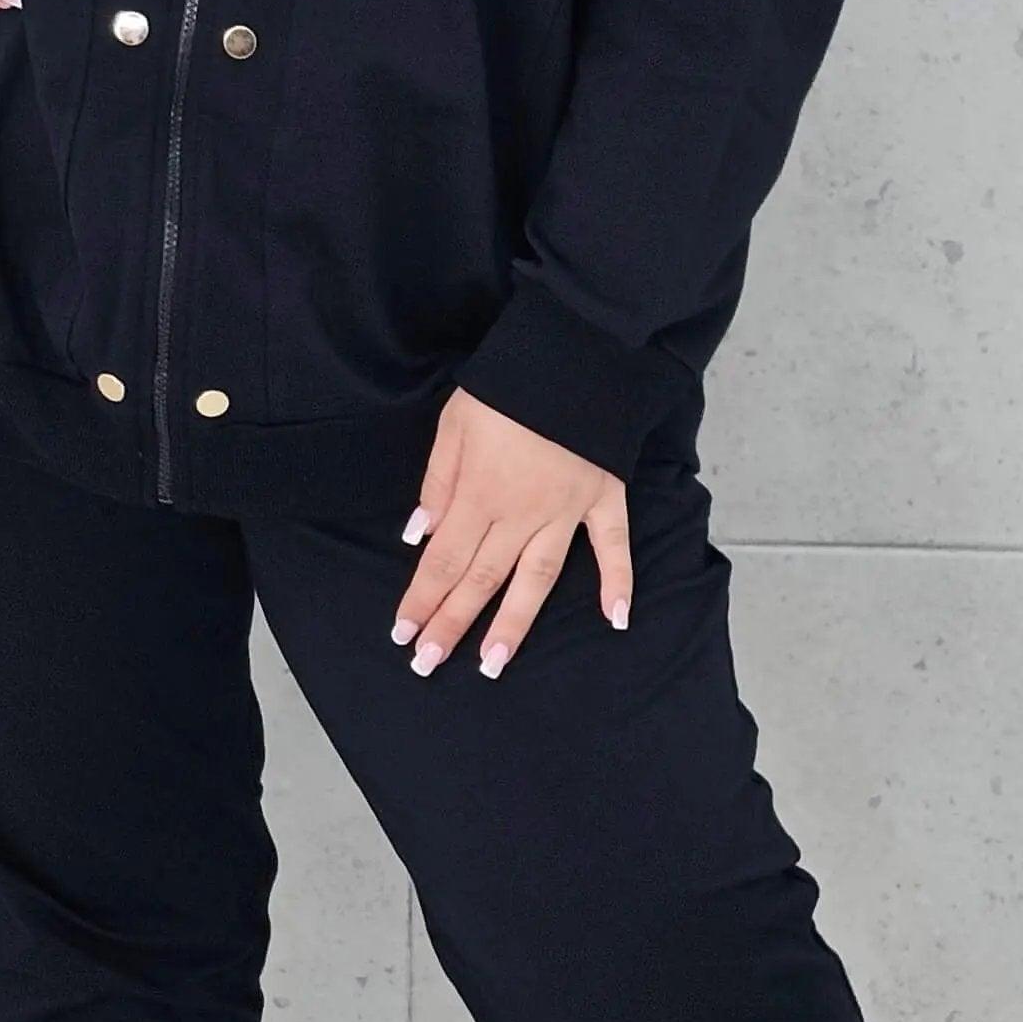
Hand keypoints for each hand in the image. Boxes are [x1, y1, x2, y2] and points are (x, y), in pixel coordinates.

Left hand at [391, 387, 633, 677]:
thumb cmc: (507, 386)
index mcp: (479, 494)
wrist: (572, 356)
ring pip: (536, 579)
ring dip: (514, 624)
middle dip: (452, 624)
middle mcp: (521, 514)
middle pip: (480, 579)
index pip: (442, 561)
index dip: (421, 600)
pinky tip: (616, 620)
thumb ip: (437, 483)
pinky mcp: (603, 498)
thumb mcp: (454, 426)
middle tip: (428, 664)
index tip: (403, 634)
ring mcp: (566, 511)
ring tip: (494, 663)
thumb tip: (419, 535)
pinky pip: (613, 547)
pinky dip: (619, 583)